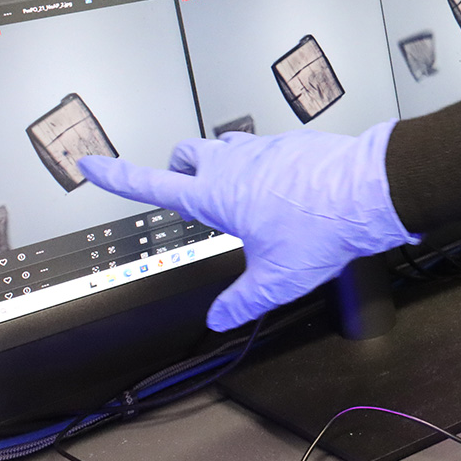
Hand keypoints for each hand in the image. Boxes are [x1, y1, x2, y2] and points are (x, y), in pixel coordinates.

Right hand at [78, 121, 418, 331]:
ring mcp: (263, 147)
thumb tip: (217, 319)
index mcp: (216, 194)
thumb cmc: (321, 230)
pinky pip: (262, 146)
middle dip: (178, 169)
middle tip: (191, 193)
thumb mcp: (276, 280)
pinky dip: (260, 163)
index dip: (118, 176)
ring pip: (223, 144)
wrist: (369, 190)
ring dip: (220, 163)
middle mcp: (233, 162)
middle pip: (185, 153)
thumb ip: (241, 302)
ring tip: (241, 194)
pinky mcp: (291, 141)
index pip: (152, 184)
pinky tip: (285, 189)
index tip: (90, 163)